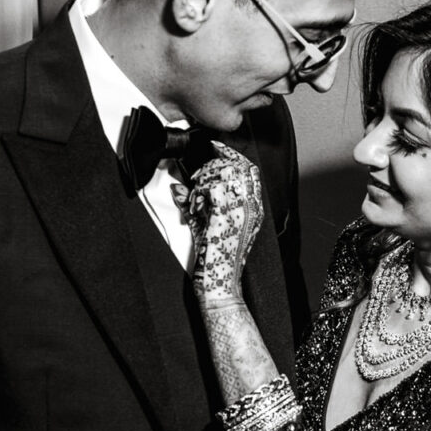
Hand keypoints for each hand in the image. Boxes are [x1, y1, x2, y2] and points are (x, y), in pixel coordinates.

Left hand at [187, 142, 263, 302]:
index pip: (249, 169)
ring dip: (204, 181)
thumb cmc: (215, 261)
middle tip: (198, 178)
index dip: (231, 154)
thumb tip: (177, 188)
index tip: (216, 146)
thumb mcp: (204, 227)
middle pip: (238, 165)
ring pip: (223, 173)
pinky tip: (195, 206)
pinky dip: (199, 193)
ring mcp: (242, 211)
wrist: (219, 284)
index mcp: (253, 209)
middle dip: (214, 164)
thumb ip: (192, 205)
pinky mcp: (228, 216)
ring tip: (197, 201)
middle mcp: (251, 207)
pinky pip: (213, 188)